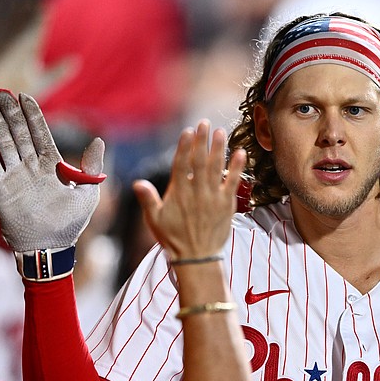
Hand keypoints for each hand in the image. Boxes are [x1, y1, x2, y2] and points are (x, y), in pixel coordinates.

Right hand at [0, 90, 105, 251]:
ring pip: (3, 142)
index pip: (41, 133)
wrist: (49, 248)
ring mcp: (15, 176)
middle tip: (3, 91)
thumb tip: (100, 139)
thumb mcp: (88, 193)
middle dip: (11, 112)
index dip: (33, 115)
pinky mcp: (0, 188)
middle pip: (19, 133)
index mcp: (52, 166)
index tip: (26, 96)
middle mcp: (32, 167)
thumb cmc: (71, 224)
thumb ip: (92, 166)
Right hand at [133, 121, 245, 260]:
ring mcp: (213, 197)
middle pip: (199, 161)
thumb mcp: (154, 220)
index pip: (181, 164)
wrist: (197, 257)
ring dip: (219, 149)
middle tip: (205, 123)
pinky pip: (233, 182)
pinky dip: (237, 168)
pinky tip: (241, 153)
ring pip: (216, 168)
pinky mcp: (227, 204)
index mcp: (179, 193)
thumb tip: (138, 183)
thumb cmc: (173, 238)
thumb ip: (148, 199)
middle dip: (202, 141)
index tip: (188, 131)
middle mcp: (196, 192)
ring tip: (220, 132)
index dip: (185, 146)